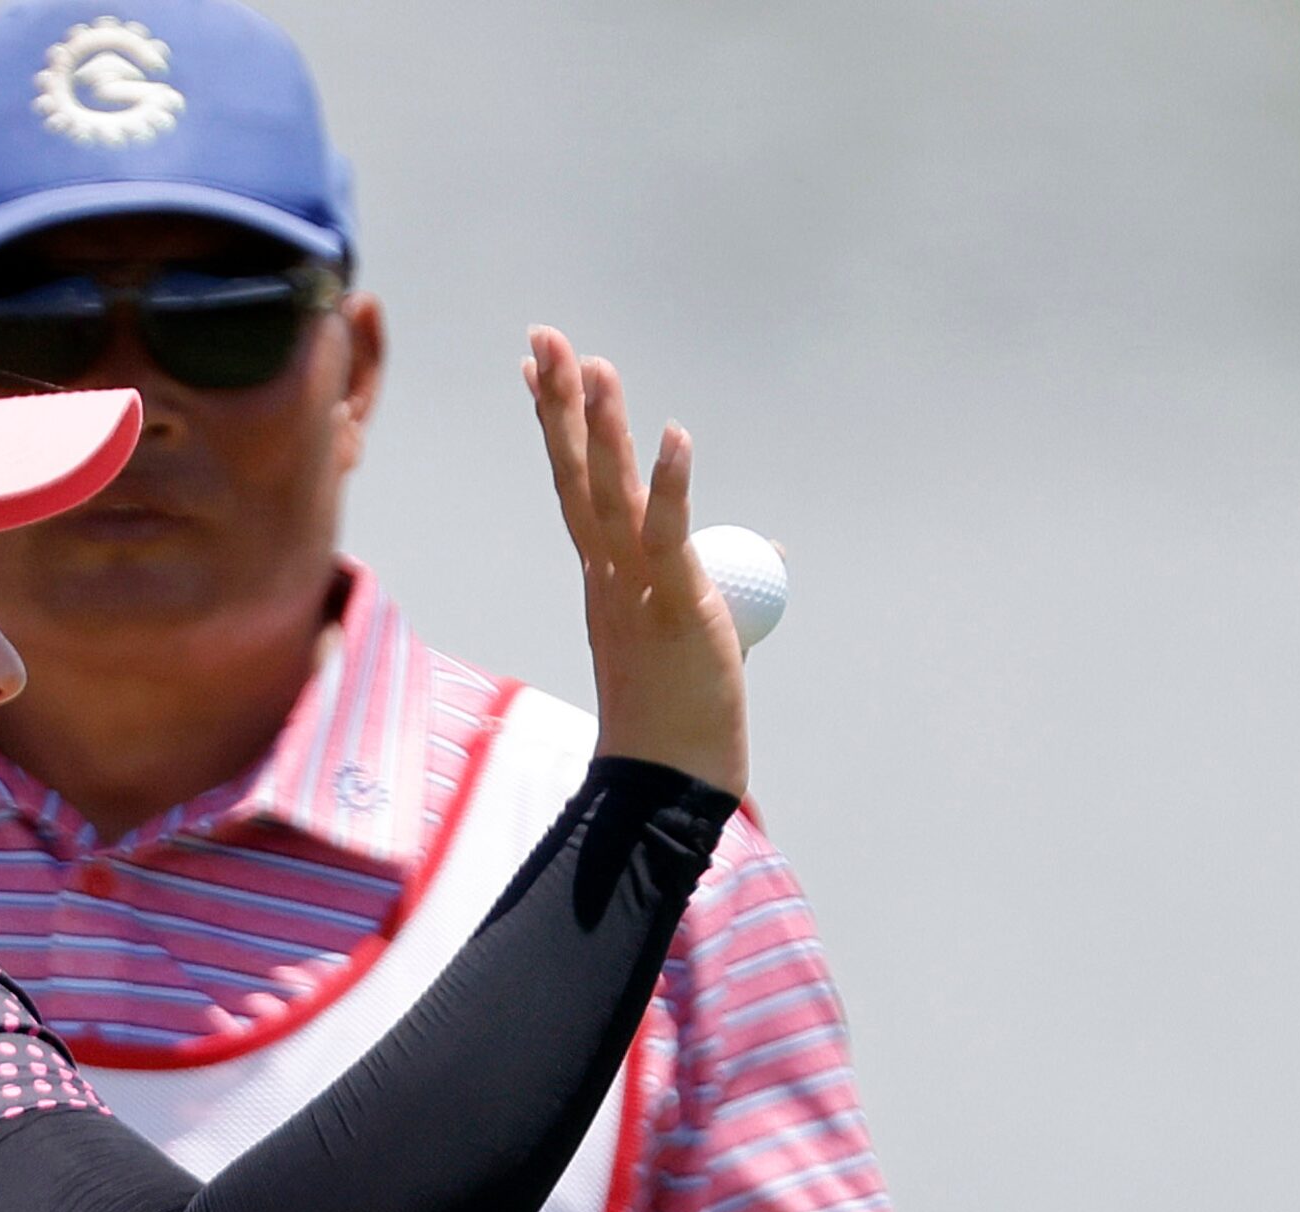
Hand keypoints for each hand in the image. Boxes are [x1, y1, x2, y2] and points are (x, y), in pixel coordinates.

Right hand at [523, 327, 748, 797]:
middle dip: (557, 403)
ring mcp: (633, 587)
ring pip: (607, 491)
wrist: (665, 785)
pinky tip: (675, 435)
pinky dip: (672, 483)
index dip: (558, 426)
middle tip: (541, 338)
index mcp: (605, 579)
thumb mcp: (709, 635)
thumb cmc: (679, 724)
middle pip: (577, 473)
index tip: (534, 371)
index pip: (576, 486)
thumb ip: (726, 582)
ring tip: (589, 363)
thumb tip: (765, 548)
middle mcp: (606, 575)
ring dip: (597, 426)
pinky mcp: (673, 603)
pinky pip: (667, 532)